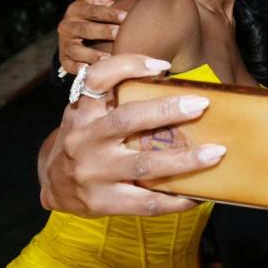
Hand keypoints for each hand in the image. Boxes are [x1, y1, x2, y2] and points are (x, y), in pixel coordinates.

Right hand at [39, 53, 226, 216]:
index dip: (128, 65)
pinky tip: (197, 195)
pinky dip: (175, 199)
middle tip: (202, 104)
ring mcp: (94, 173)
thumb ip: (116, 100)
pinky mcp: (103, 202)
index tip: (162, 66)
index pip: (98, 79)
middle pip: (127, 120)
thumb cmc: (85, 142)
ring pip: (143, 165)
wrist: (52, 186)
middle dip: (166, 110)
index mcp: (83, 112)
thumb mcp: (88, 115)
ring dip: (184, 160)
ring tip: (215, 153)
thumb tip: (172, 81)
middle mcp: (86, 139)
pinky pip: (146, 202)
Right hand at [58, 0, 134, 74]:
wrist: (74, 30)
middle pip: (86, 29)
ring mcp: (65, 42)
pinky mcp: (64, 59)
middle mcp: (68, 25)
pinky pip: (69, 65)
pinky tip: (90, 72)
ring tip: (108, 59)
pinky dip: (78, 69)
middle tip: (120, 34)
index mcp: (78, 8)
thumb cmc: (94, 12)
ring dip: (92, 54)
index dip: (109, 13)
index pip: (93, 10)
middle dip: (103, 32)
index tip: (126, 16)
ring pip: (77, 49)